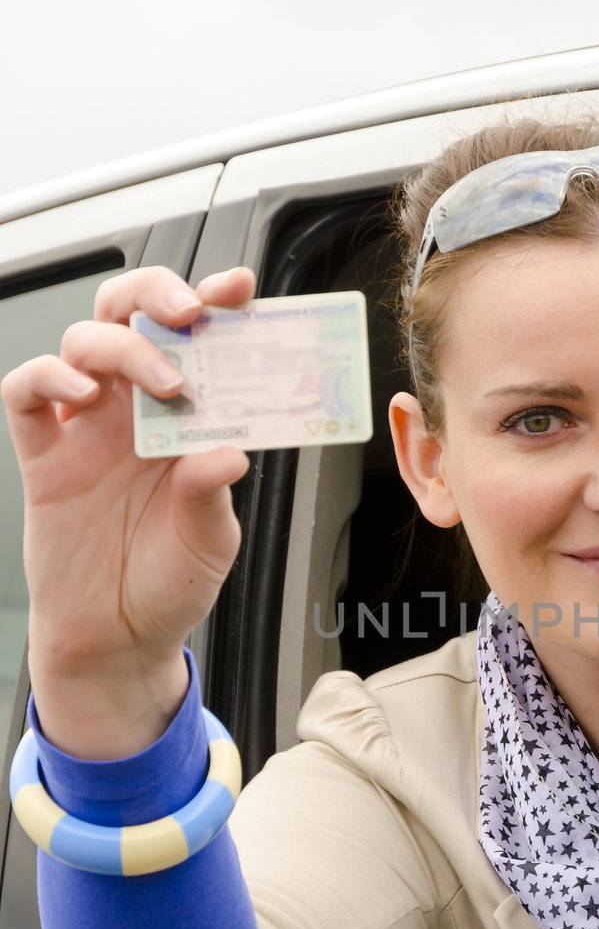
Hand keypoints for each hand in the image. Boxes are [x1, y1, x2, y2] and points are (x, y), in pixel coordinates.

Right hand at [2, 265, 257, 685]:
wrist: (118, 639)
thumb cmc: (169, 583)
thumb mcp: (211, 543)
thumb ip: (213, 495)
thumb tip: (226, 453)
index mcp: (183, 419)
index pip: (195, 342)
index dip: (213, 304)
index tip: (241, 289)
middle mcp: (133, 412)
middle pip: (129, 315)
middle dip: (157, 292)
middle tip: (190, 313)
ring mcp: (86, 429)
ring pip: (84, 341)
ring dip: (123, 344)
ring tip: (165, 382)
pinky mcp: (44, 457)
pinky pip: (27, 395)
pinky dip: (47, 376)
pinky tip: (80, 389)